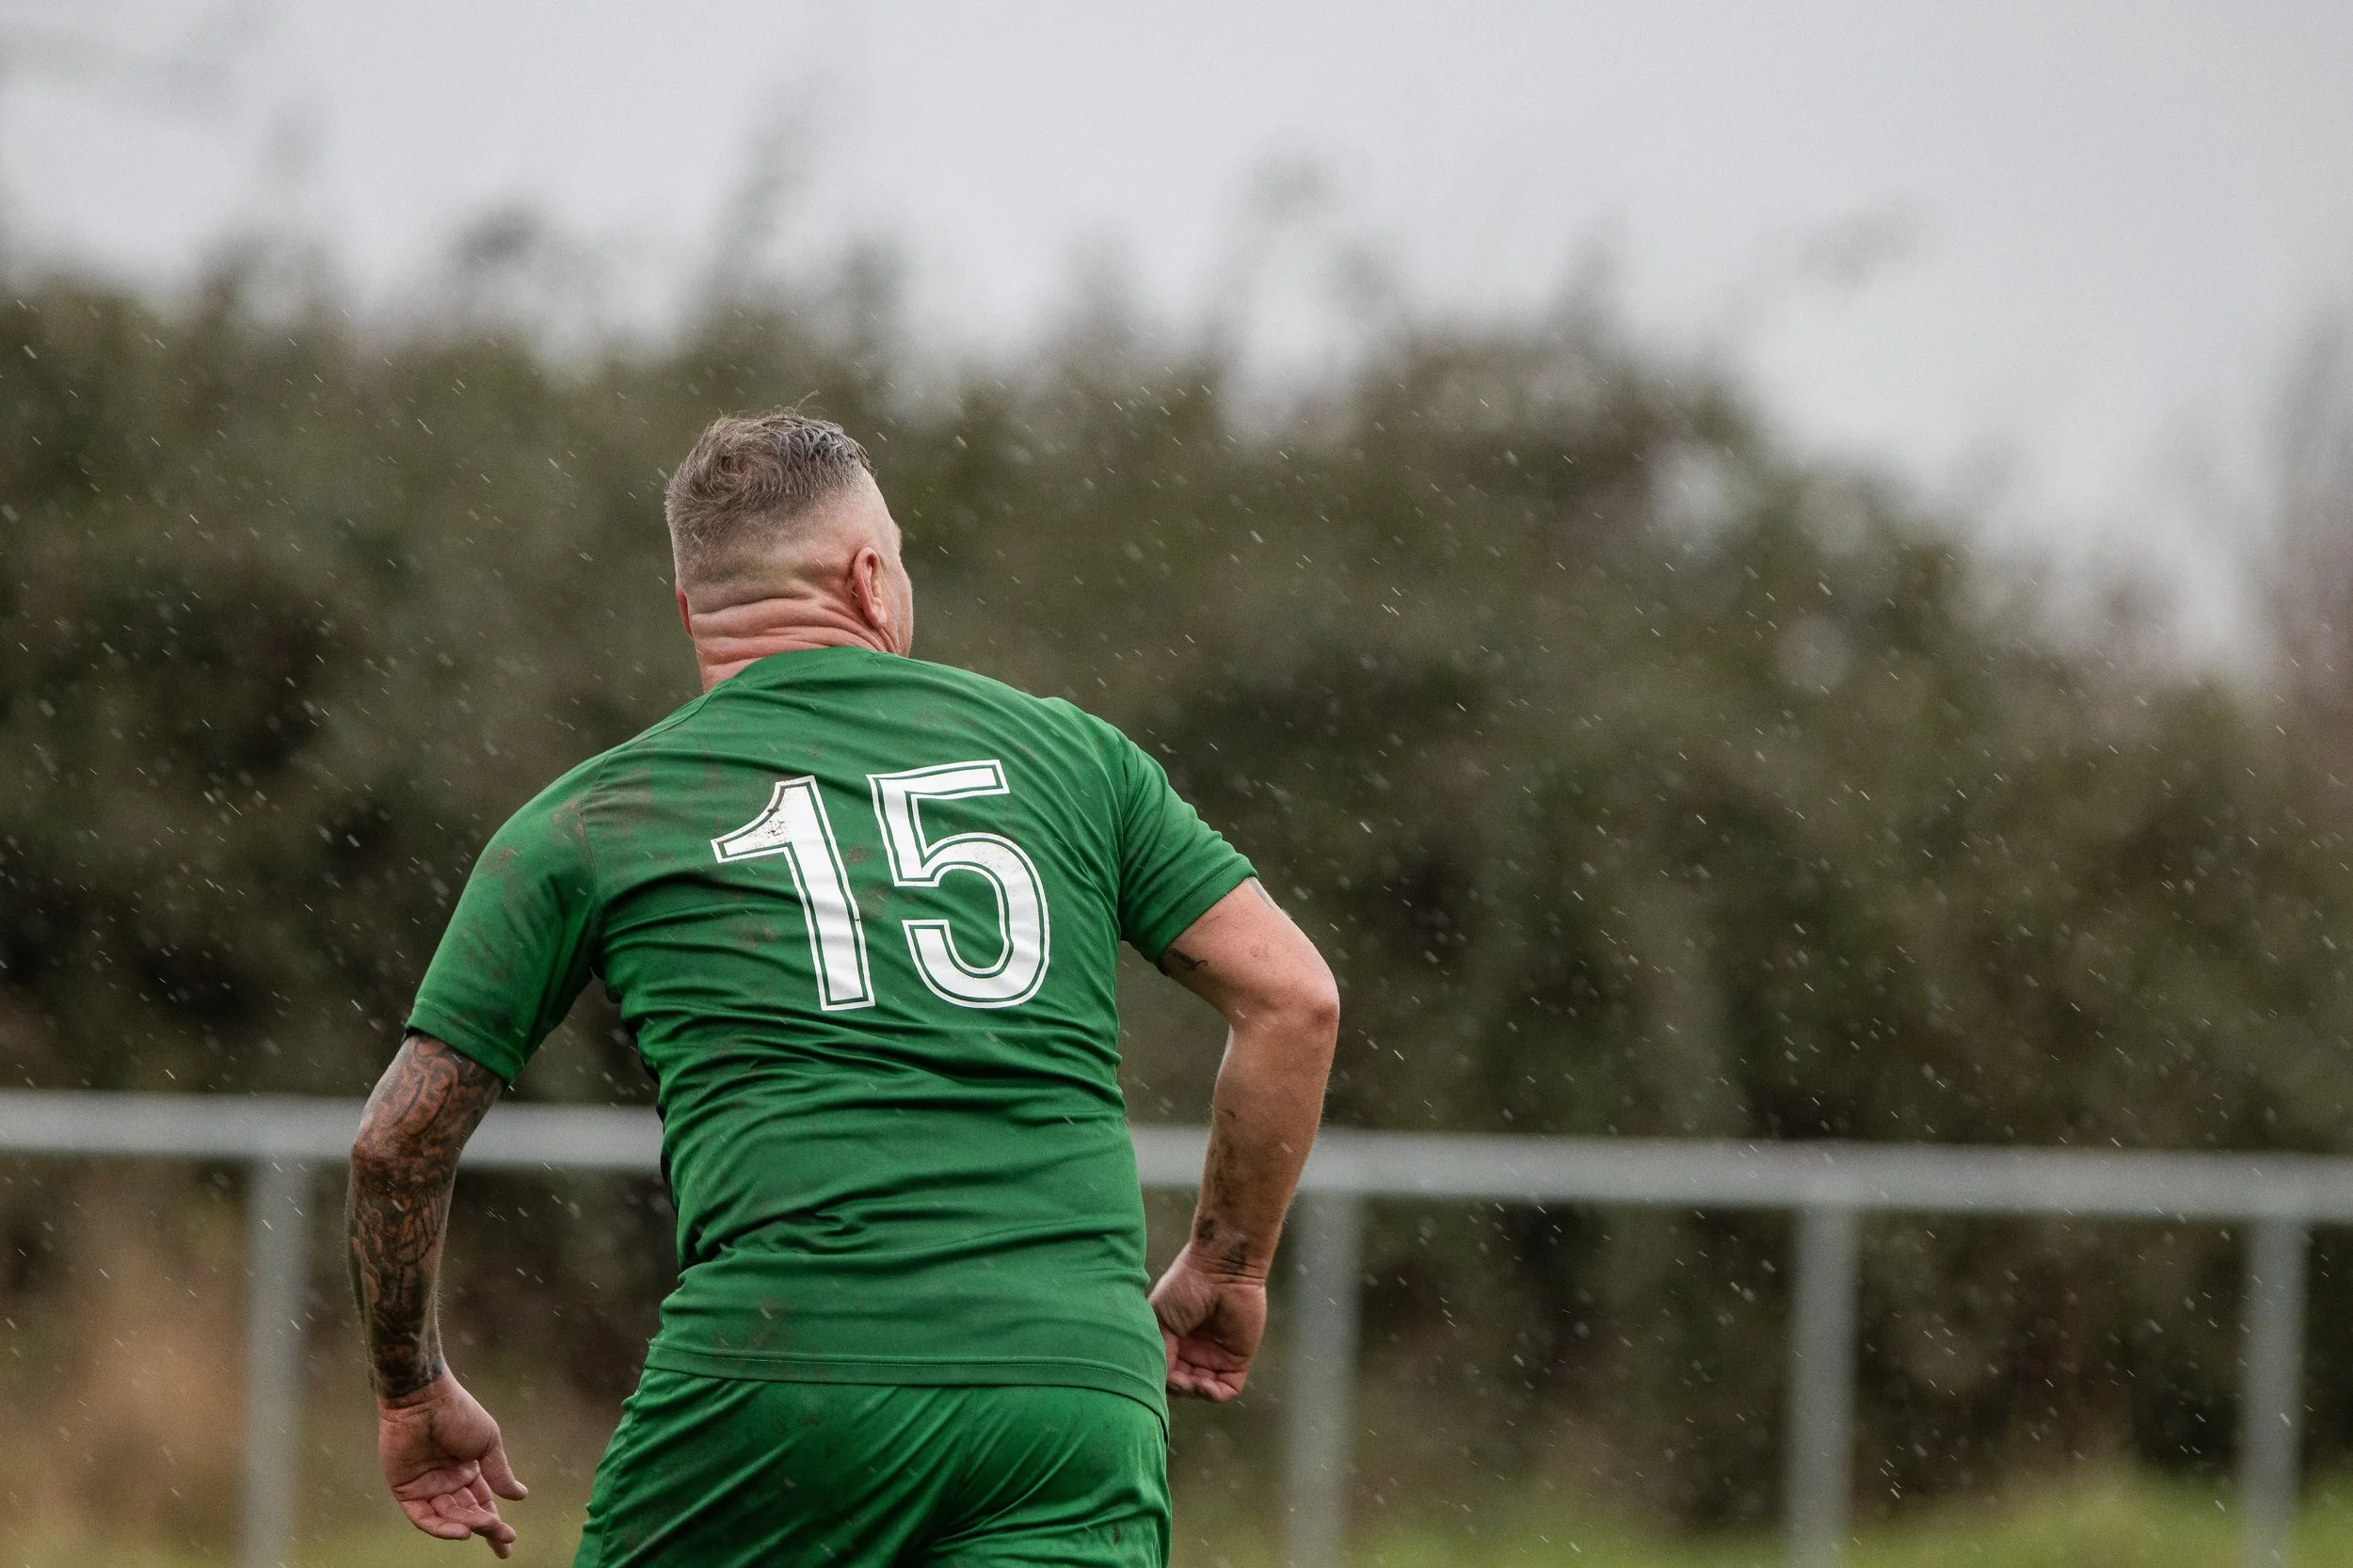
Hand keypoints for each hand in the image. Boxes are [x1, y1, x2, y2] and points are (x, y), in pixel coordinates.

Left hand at [377, 1372, 528, 1557]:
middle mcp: (447, 1481)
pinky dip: (439, 1527)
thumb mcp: (487, 1442)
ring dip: (467, 1524)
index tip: (509, 1540)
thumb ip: (499, 1471)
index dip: (495, 1522)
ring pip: (448, 1516)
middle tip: (504, 1537)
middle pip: (467, 1513)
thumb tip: (519, 1496)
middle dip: (486, 1527)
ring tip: (486, 1526)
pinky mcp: (406, 1490)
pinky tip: (460, 1532)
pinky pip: (422, 1517)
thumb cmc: (458, 1413)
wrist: (424, 1399)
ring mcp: (426, 1487)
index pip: (483, 1502)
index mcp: (468, 1469)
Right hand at [1149, 1247, 1267, 1401]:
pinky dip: (1213, 1393)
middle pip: (1181, 1386)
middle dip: (1176, 1389)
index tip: (1152, 1380)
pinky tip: (1203, 1384)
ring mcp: (1214, 1356)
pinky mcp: (1237, 1359)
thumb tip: (1159, 1382)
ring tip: (1188, 1381)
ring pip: (1201, 1391)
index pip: (1163, 1373)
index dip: (1157, 1382)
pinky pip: (1226, 1389)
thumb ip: (1160, 1353)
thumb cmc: (1185, 1285)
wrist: (1219, 1268)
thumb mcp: (1161, 1320)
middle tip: (1173, 1380)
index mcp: (1172, 1341)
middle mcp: (1192, 1351)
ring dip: (1192, 1391)